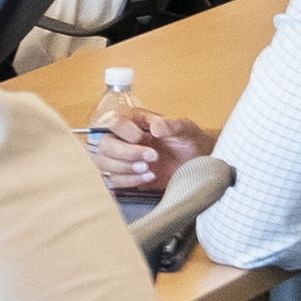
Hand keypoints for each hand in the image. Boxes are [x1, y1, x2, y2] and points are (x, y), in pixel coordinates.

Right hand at [89, 107, 209, 198]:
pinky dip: (130, 180)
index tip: (142, 137)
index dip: (124, 131)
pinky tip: (149, 177)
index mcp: (132, 120)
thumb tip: (156, 127)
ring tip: (149, 168)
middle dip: (126, 153)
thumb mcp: (185, 128)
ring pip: (104, 163)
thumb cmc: (188, 140)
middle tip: (151, 157)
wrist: (196, 162)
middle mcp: (122, 137)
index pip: (112, 122)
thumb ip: (171, 125)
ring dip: (126, 168)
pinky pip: (114, 180)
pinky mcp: (125, 175)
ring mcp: (121, 157)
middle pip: (104, 144)